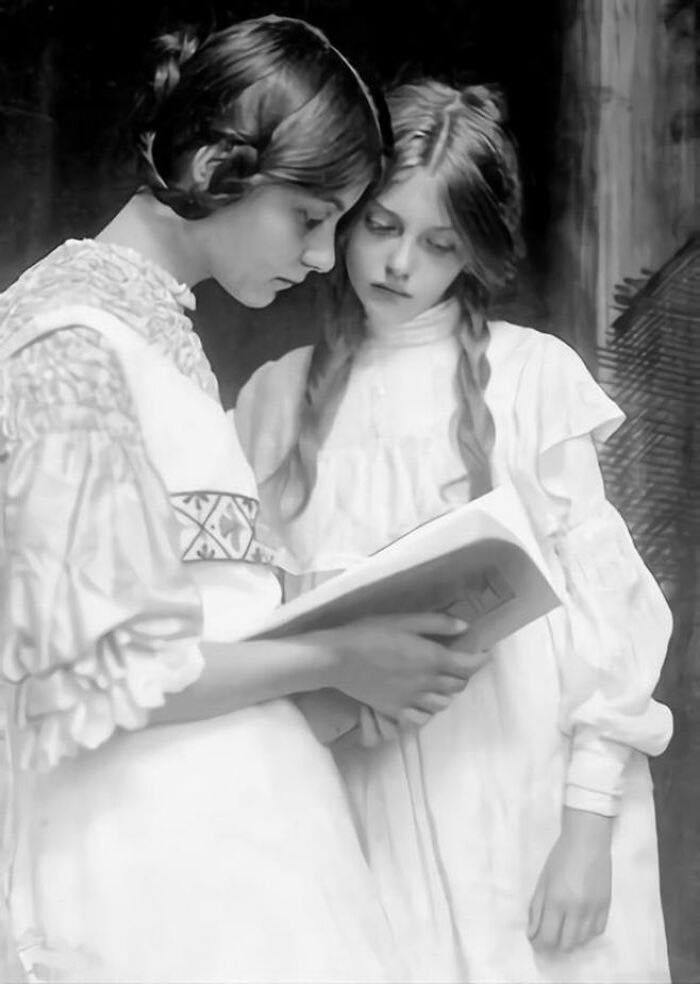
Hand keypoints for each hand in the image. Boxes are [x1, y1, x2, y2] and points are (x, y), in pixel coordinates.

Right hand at [316, 612, 475, 722]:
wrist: (338, 659)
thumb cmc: (370, 633)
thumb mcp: (404, 620)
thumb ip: (437, 624)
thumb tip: (464, 627)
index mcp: (432, 659)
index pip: (469, 666)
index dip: (481, 660)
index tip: (484, 653)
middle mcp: (427, 683)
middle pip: (458, 685)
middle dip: (465, 673)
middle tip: (460, 661)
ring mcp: (412, 700)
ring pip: (443, 702)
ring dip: (448, 691)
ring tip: (441, 678)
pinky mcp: (396, 710)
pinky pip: (422, 714)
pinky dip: (429, 705)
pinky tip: (422, 695)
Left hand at [528, 808, 611, 952]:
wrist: (587, 840)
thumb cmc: (561, 856)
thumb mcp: (543, 880)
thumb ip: (536, 908)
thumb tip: (532, 933)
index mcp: (556, 900)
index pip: (548, 937)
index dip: (539, 944)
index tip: (536, 941)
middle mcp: (576, 908)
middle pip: (565, 944)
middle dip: (554, 944)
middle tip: (549, 934)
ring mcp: (593, 909)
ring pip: (582, 941)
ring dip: (570, 939)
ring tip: (564, 927)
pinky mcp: (606, 906)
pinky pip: (597, 931)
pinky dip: (587, 932)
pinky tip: (580, 923)